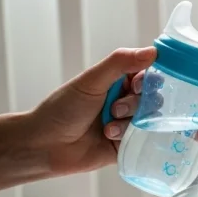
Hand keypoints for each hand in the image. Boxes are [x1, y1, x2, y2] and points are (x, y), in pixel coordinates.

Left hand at [27, 47, 156, 175]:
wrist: (44, 145)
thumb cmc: (62, 109)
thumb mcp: (91, 81)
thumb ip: (121, 62)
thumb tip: (153, 51)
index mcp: (117, 81)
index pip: (147, 74)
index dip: (147, 79)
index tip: (137, 84)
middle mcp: (125, 101)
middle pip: (152, 97)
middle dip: (135, 102)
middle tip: (115, 108)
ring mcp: (127, 123)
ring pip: (149, 118)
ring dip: (129, 120)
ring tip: (108, 124)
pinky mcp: (128, 144)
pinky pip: (143, 138)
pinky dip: (126, 135)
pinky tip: (108, 135)